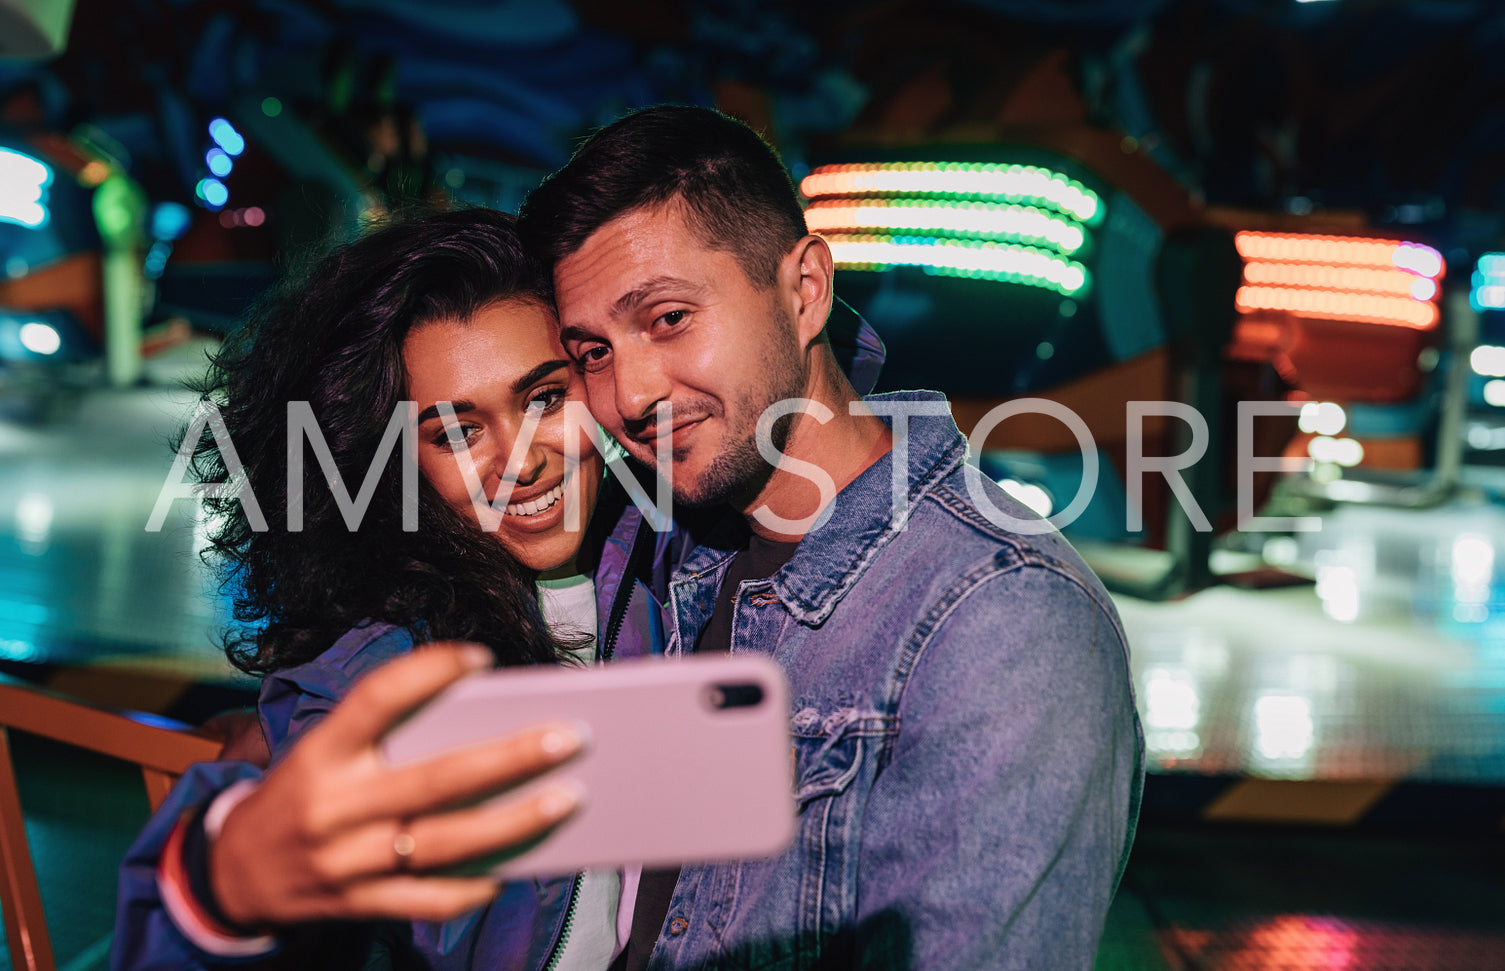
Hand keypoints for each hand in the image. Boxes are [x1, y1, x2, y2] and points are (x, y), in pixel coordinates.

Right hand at [209, 642, 584, 925]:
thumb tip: (485, 723)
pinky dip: (474, 886)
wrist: (233, 875)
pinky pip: (428, 898)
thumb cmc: (304, 794)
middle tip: (571, 736)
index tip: (482, 657)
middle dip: (511, 758)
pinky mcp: (358, 904)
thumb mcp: (325, 752)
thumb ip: (386, 738)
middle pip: (436, 779)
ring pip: (445, 841)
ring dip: (515, 822)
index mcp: (322, 752)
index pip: (375, 699)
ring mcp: (346, 861)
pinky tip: (515, 867)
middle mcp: (333, 805)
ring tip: (569, 798)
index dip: (427, 672)